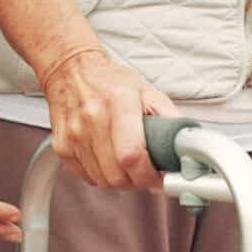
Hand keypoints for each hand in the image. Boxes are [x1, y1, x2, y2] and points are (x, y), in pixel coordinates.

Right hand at [42, 47, 177, 190]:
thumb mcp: (148, 91)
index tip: (160, 177)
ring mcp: (74, 134)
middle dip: (138, 181)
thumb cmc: (111, 81)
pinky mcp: (62, 146)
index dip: (149, 175)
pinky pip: (87, 177)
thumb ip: (170, 119)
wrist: (71, 70)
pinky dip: (102, 176)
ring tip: (129, 165)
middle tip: (147, 172)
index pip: (132, 155)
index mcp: (119, 101)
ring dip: (121, 181)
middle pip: (118, 174)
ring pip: (103, 180)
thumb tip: (189, 147)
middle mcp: (93, 117)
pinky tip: (109, 161)